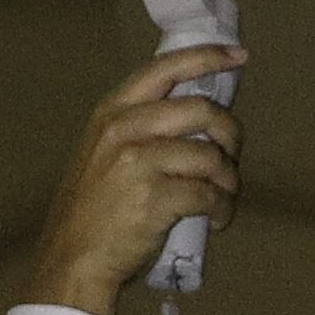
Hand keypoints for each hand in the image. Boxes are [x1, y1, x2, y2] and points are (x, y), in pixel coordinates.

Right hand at [22, 46, 245, 314]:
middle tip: (231, 158)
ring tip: (223, 196)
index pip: (164, 69)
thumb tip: (200, 113)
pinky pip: (211, 194)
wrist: (74, 257)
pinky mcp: (156, 196)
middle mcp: (124, 128)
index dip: (207, 58)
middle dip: (231, 135)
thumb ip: (144, 127)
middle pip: (202, 110)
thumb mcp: (106, 152)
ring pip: (212, 155)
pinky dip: (223, 208)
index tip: (240, 56)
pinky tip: (217, 218)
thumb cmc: (96, 208)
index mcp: (113, 112)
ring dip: (230, 179)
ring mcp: (138, 162)